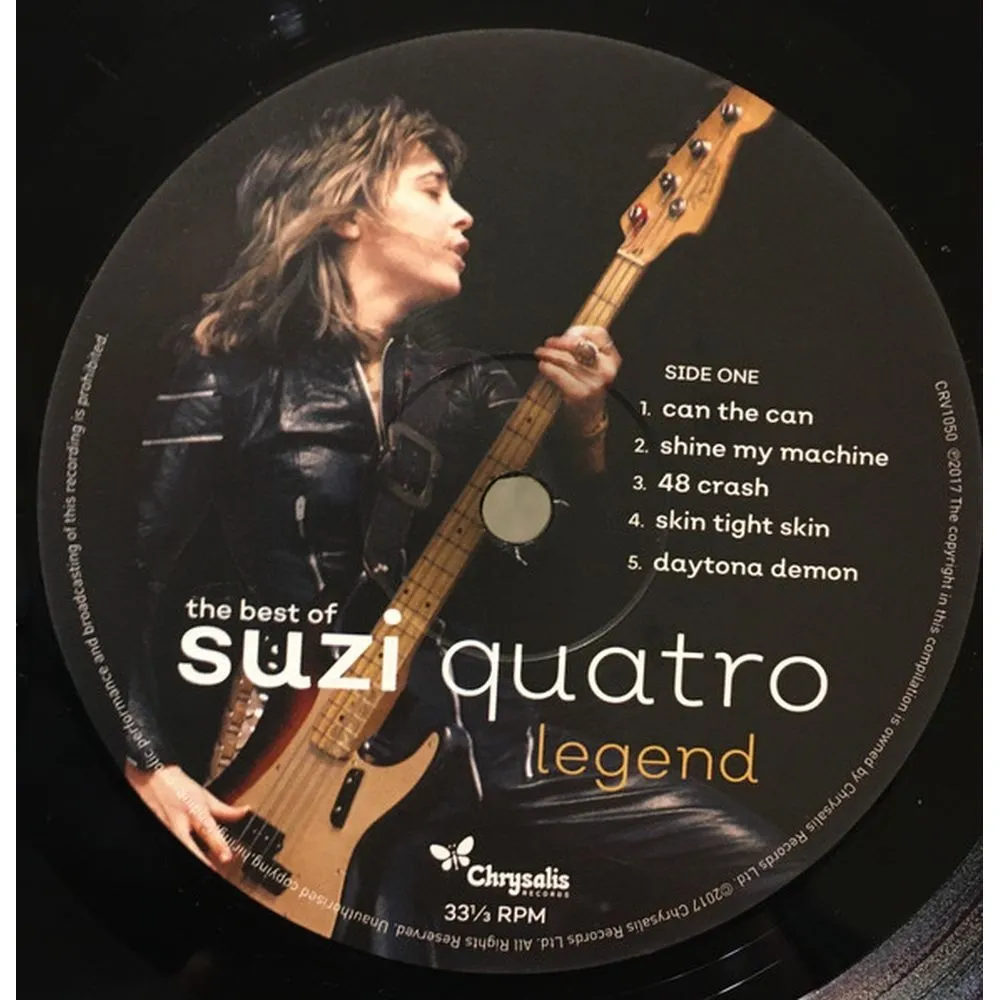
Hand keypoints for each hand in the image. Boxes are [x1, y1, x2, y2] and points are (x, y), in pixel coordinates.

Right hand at [125, 762, 248, 869]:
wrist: (153, 778)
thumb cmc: (180, 787)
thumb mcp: (205, 795)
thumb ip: (225, 809)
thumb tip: (244, 812)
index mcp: (194, 810)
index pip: (208, 830)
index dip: (218, 844)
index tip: (227, 857)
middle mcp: (179, 822)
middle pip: (188, 845)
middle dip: (201, 860)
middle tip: (214, 872)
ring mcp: (166, 829)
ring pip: (179, 847)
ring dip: (193, 858)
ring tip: (205, 870)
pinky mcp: (158, 832)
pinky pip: (171, 845)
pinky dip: (183, 852)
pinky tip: (192, 859)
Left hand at [533, 325, 620, 432]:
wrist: (589, 418)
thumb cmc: (587, 389)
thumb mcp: (592, 367)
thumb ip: (582, 350)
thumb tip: (562, 338)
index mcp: (612, 359)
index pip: (598, 334)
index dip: (579, 331)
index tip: (566, 334)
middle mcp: (606, 370)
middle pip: (579, 346)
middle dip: (560, 343)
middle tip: (548, 344)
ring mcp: (593, 383)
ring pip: (566, 359)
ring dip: (549, 355)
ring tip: (541, 354)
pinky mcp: (579, 393)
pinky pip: (558, 374)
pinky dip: (547, 368)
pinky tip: (543, 367)